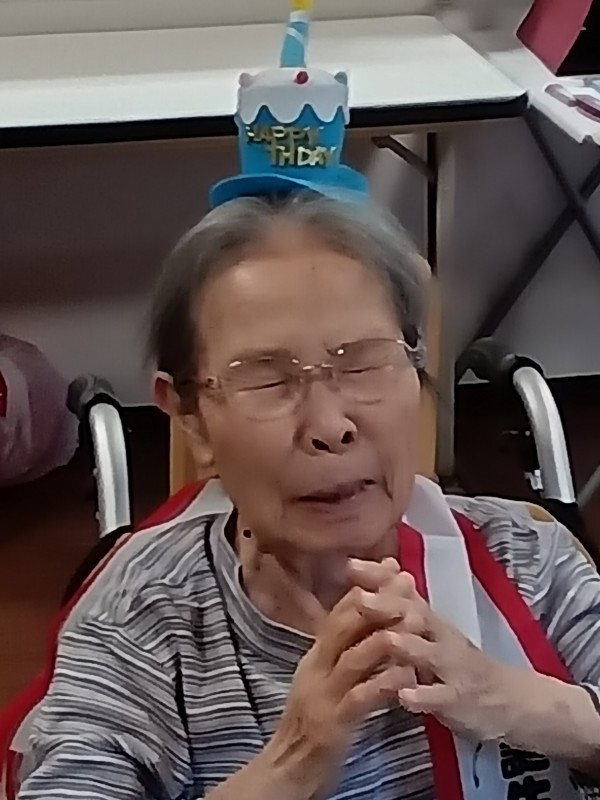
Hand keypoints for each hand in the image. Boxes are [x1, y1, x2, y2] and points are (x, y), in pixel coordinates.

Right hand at [265, 558, 417, 798]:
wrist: (287, 767)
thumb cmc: (314, 721)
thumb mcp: (326, 678)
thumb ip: (344, 650)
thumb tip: (368, 620)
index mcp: (316, 654)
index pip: (339, 611)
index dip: (368, 587)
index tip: (395, 568)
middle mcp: (317, 666)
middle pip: (345, 624)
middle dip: (379, 600)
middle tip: (408, 583)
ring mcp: (323, 693)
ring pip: (354, 656)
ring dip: (386, 635)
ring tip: (414, 619)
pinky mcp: (333, 723)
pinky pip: (360, 698)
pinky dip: (384, 682)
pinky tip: (405, 674)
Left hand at [349, 561, 511, 742]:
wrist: (506, 697)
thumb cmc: (455, 660)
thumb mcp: (431, 630)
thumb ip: (405, 601)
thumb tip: (382, 565)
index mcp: (428, 619)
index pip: (402, 591)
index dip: (378, 578)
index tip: (349, 565)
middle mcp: (439, 636)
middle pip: (415, 615)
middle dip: (387, 606)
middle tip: (360, 599)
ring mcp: (451, 667)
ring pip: (428, 653)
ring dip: (406, 646)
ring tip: (384, 641)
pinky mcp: (459, 699)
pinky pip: (440, 697)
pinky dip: (423, 696)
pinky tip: (404, 696)